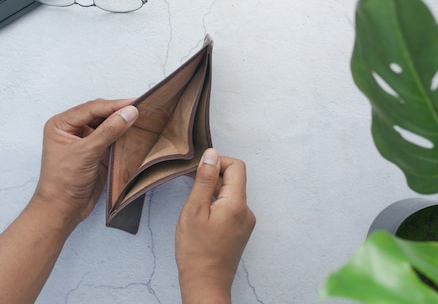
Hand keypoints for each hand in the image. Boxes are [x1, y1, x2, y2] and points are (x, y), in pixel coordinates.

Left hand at [32, 99, 138, 229]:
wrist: (63, 210)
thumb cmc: (63, 182)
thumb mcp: (86, 152)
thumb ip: (109, 131)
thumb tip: (129, 112)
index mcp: (61, 124)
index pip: (92, 109)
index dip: (114, 105)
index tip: (134, 103)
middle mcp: (71, 129)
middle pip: (99, 114)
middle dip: (118, 111)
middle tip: (140, 108)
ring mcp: (84, 141)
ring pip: (106, 125)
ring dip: (121, 122)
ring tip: (141, 117)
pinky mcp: (95, 152)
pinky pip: (111, 138)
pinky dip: (122, 135)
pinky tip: (133, 132)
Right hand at [175, 149, 255, 303]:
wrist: (205, 284)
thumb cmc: (196, 250)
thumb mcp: (194, 210)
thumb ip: (204, 180)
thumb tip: (211, 154)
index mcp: (237, 203)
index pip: (236, 166)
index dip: (217, 162)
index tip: (198, 171)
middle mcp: (246, 211)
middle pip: (234, 179)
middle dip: (213, 177)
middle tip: (191, 187)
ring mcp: (245, 222)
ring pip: (230, 193)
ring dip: (213, 192)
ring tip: (195, 207)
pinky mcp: (240, 230)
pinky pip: (230, 207)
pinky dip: (216, 204)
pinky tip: (202, 218)